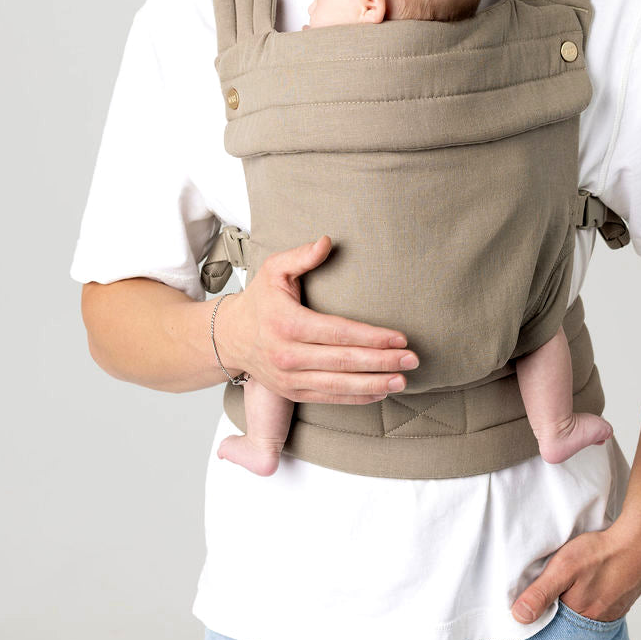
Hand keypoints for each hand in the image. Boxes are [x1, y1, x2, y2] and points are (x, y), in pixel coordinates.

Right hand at [215, 234, 418, 404]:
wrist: (229, 337)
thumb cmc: (259, 301)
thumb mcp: (273, 270)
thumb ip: (301, 256)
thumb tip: (327, 241)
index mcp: (287, 323)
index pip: (338, 332)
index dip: (372, 337)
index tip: (399, 337)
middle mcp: (287, 355)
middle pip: (344, 361)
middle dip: (382, 361)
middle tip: (412, 358)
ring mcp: (289, 378)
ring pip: (339, 385)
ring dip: (374, 384)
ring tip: (402, 379)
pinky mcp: (291, 393)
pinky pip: (329, 398)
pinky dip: (356, 398)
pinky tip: (380, 392)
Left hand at [510, 521, 640, 624]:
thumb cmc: (602, 553)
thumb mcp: (564, 568)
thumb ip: (541, 592)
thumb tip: (519, 617)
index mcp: (579, 617)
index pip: (552, 627)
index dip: (541, 617)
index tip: (531, 609)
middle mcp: (597, 621)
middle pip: (569, 623)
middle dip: (558, 613)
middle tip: (553, 595)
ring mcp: (612, 612)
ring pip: (586, 615)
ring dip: (576, 606)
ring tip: (571, 590)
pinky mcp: (621, 601)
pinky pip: (601, 607)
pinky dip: (593, 600)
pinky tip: (591, 587)